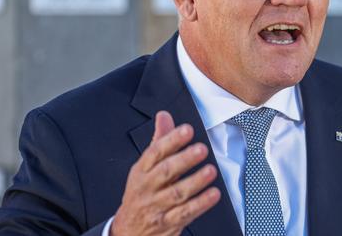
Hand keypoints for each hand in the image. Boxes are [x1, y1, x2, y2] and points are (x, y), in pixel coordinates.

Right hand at [110, 111, 220, 235]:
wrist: (129, 232)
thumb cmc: (141, 195)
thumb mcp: (145, 168)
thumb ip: (159, 142)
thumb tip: (164, 116)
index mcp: (140, 171)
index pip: (155, 152)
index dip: (171, 140)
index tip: (186, 130)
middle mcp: (147, 188)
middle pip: (165, 172)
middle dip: (184, 159)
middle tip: (201, 149)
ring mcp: (156, 207)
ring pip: (177, 193)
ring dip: (195, 181)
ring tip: (210, 170)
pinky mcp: (167, 223)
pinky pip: (185, 213)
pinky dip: (200, 204)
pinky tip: (213, 194)